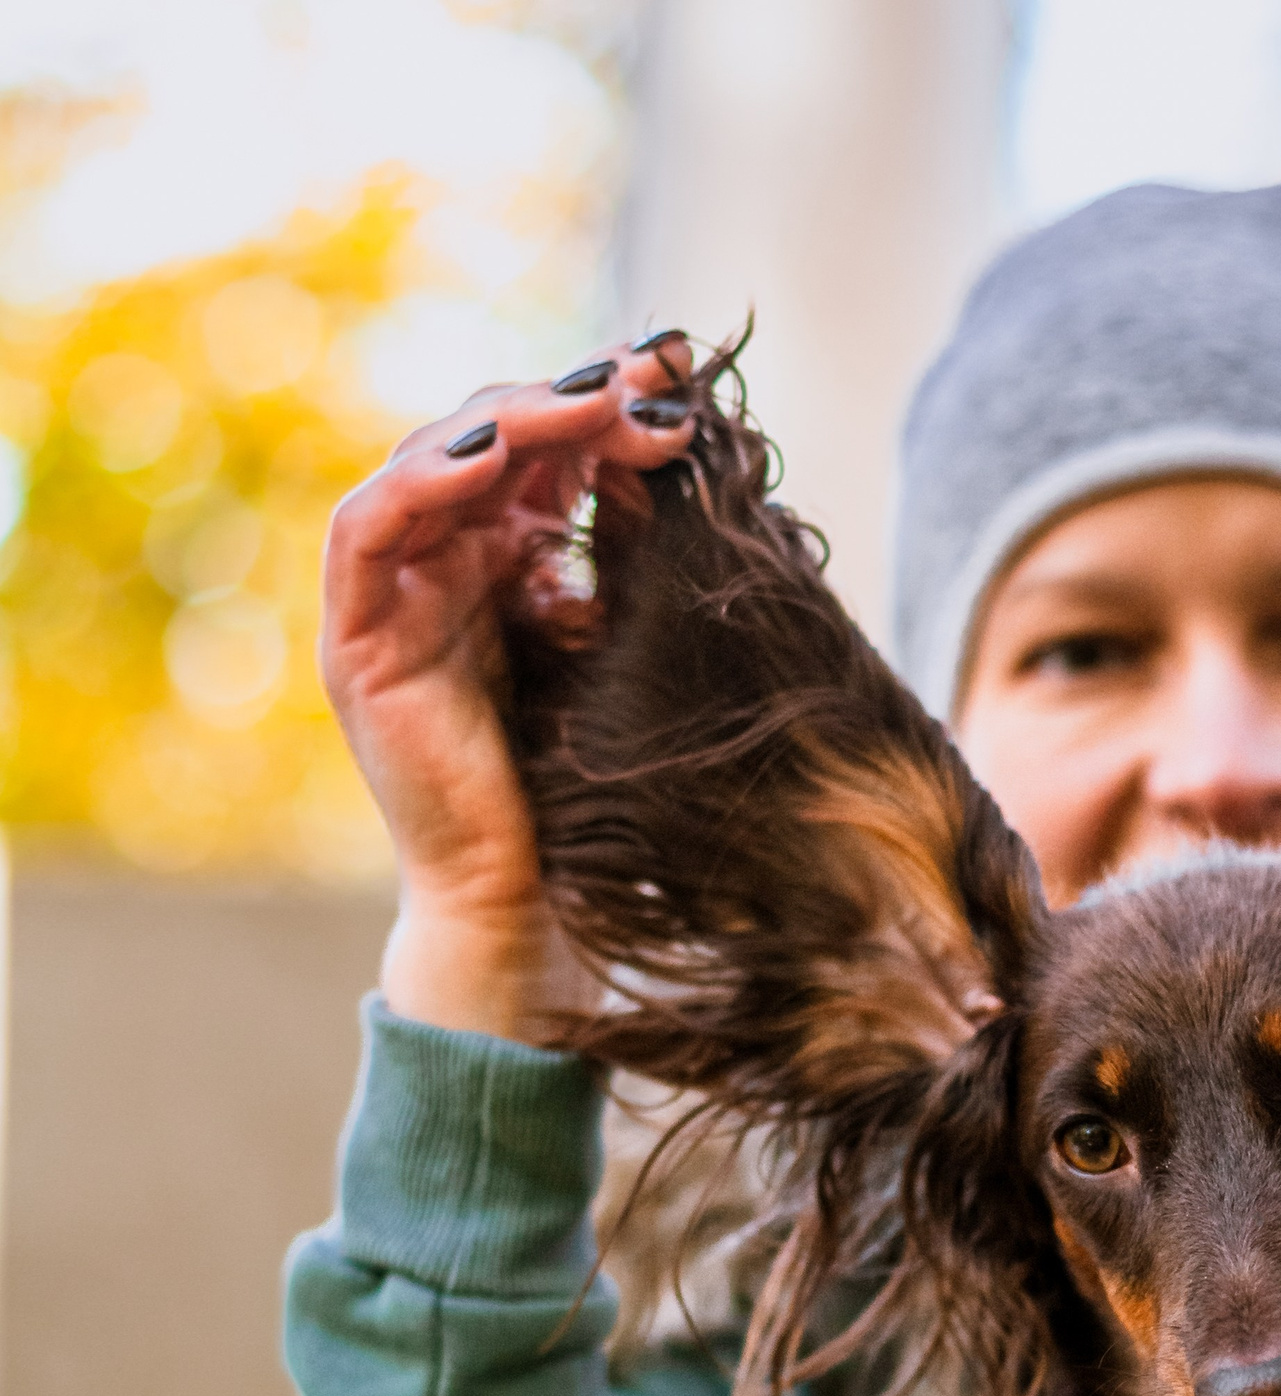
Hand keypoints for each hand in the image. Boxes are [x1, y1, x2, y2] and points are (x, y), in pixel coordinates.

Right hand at [321, 332, 696, 1038]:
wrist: (535, 893)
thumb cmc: (591, 778)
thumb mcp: (622, 640)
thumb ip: (625, 557)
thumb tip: (674, 455)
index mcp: (508, 558)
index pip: (546, 449)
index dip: (604, 402)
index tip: (679, 373)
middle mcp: (445, 563)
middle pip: (489, 439)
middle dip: (570, 397)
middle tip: (647, 377)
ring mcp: (393, 597)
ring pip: (428, 464)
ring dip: (509, 422)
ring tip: (588, 402)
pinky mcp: (357, 639)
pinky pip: (368, 529)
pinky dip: (423, 482)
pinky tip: (491, 456)